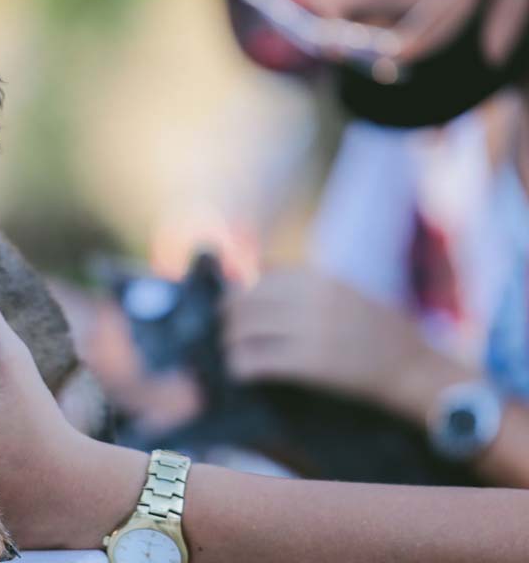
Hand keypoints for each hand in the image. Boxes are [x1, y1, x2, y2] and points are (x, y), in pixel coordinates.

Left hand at [224, 267, 431, 405]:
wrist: (414, 367)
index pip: (263, 278)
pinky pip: (263, 360)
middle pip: (249, 301)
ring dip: (231, 342)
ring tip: (228, 351)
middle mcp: (315, 299)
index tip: (232, 304)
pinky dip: (243, 366)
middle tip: (223, 330)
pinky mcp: (313, 362)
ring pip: (250, 330)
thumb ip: (306, 281)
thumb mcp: (345, 291)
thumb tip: (259, 265)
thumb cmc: (380, 330)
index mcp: (322, 279)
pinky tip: (239, 372)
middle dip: (229, 317)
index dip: (241, 293)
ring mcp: (313, 330)